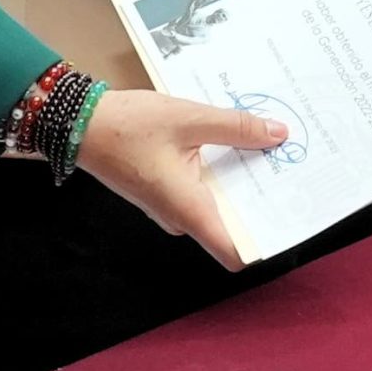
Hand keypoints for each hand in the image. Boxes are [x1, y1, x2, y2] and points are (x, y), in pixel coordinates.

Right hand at [76, 89, 289, 271]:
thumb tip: (279, 134)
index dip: (266, 237)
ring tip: (270, 147)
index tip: (292, 208)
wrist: (79, 123)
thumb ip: (237, 128)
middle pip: (233, 223)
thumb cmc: (130, 125)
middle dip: (261, 196)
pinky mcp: (165, 193)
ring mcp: (171, 208)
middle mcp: (181, 218)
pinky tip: (236, 143)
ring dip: (241, 179)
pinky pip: (203, 190)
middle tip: (292, 163)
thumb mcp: (190, 118)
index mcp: (189, 210)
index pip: (235, 252)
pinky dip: (221, 171)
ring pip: (219, 203)